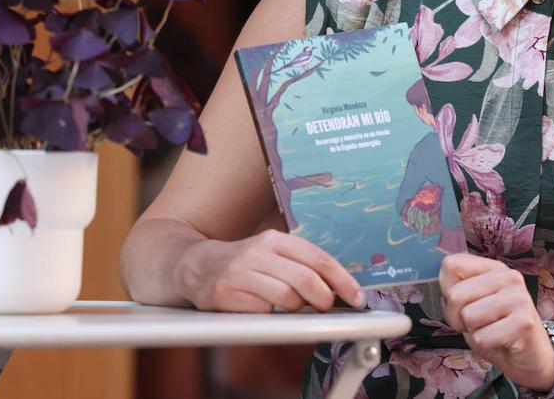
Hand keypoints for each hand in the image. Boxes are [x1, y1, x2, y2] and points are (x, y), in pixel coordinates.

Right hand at [176, 229, 364, 312]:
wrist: (196, 265)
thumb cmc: (246, 263)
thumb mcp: (272, 253)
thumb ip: (302, 265)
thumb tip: (340, 288)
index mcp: (276, 239)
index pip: (319, 259)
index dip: (343, 280)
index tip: (357, 297)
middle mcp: (258, 252)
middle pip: (306, 280)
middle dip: (324, 299)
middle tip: (325, 307)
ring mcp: (240, 272)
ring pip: (286, 298)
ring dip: (295, 308)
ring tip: (289, 305)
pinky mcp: (225, 292)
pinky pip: (262, 311)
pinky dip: (268, 314)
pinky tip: (260, 306)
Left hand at [440, 253, 553, 390]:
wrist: (532, 358)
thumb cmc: (499, 332)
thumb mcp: (473, 308)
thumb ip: (457, 293)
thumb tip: (444, 291)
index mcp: (494, 269)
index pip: (451, 265)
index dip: (447, 292)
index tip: (465, 305)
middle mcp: (509, 277)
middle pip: (455, 295)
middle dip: (458, 318)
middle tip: (479, 325)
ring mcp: (518, 298)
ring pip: (468, 316)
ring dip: (474, 333)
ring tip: (492, 332)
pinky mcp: (524, 322)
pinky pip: (482, 337)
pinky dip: (486, 346)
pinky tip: (502, 342)